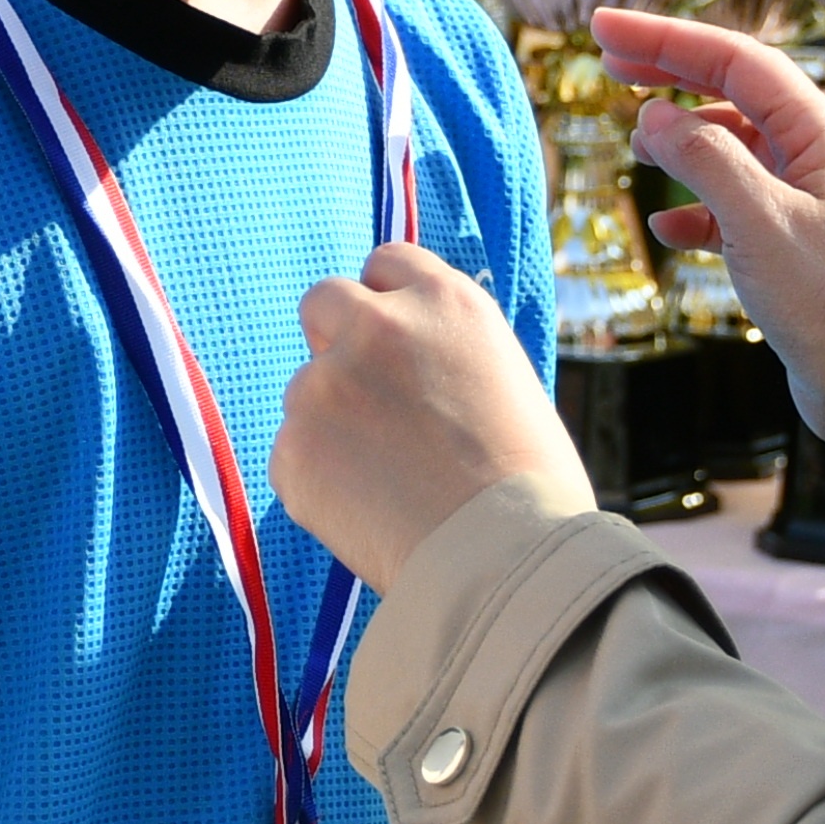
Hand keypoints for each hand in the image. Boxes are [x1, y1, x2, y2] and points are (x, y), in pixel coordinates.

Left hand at [284, 240, 585, 584]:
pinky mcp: (293, 447)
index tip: (393, 341)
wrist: (508, 560)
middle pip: (323, 302)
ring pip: (307, 392)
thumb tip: (408, 366)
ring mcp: (325, 385)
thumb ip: (445, 354)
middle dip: (335, 340)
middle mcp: (377, 326)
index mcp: (444, 301)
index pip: (385, 263)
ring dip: (332, 424)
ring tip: (392, 483)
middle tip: (366, 400)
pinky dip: (320, 483)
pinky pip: (294, 456)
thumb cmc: (531, 486)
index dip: (387, 304)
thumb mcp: (505, 380)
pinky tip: (371, 513)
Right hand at [588, 6, 824, 438]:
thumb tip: (654, 118)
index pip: (737, 61)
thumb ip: (703, 160)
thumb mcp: (756, 222)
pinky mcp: (793, 238)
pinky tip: (668, 227)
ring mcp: (808, 194)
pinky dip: (695, 206)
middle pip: (734, 90)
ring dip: (682, 142)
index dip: (667, 38)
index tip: (605, 26)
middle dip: (670, 72)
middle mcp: (821, 152)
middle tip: (606, 57)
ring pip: (732, 145)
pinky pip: (733, 201)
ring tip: (637, 149)